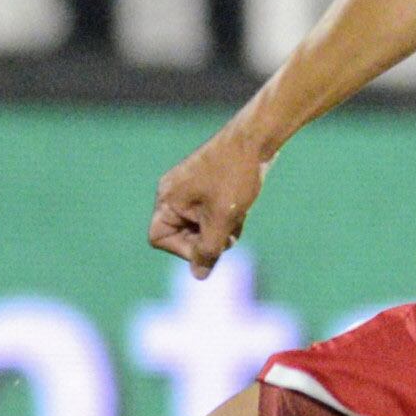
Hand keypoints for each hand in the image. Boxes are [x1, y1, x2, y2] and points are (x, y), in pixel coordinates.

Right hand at [151, 127, 270, 277]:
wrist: (255, 140)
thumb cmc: (234, 177)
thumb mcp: (221, 220)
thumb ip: (208, 251)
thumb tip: (199, 275)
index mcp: (167, 199)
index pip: (159, 239)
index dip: (183, 249)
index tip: (209, 243)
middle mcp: (172, 193)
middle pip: (181, 235)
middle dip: (207, 239)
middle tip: (229, 231)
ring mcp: (188, 188)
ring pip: (198, 226)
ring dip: (219, 229)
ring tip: (237, 216)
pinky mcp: (204, 185)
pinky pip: (207, 213)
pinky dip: (223, 217)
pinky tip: (240, 208)